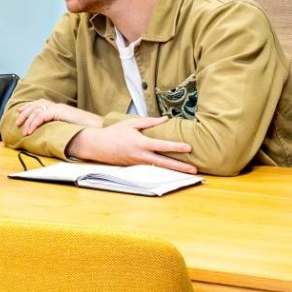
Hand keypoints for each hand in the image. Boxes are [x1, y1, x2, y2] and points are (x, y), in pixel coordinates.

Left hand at [15, 99, 103, 135]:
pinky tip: (30, 130)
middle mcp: (58, 106)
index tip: (21, 111)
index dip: (30, 107)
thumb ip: (60, 126)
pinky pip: (42, 115)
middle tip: (17, 122)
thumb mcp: (70, 126)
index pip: (41, 103)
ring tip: (22, 130)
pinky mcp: (60, 112)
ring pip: (37, 110)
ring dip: (28, 120)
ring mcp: (59, 108)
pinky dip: (34, 123)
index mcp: (60, 108)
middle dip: (25, 112)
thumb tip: (51, 133)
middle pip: (36, 104)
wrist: (99, 127)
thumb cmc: (87, 129)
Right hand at [64, 117, 197, 173]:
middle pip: (164, 163)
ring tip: (188, 172)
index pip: (162, 145)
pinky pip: (152, 168)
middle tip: (194, 170)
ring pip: (160, 168)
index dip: (176, 146)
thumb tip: (166, 119)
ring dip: (174, 170)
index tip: (188, 147)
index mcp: (141, 143)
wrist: (97, 146)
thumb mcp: (131, 123)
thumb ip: (150, 122)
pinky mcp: (135, 167)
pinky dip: (163, 169)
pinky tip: (173, 171)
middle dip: (180, 167)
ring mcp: (138, 163)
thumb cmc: (114, 132)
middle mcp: (141, 156)